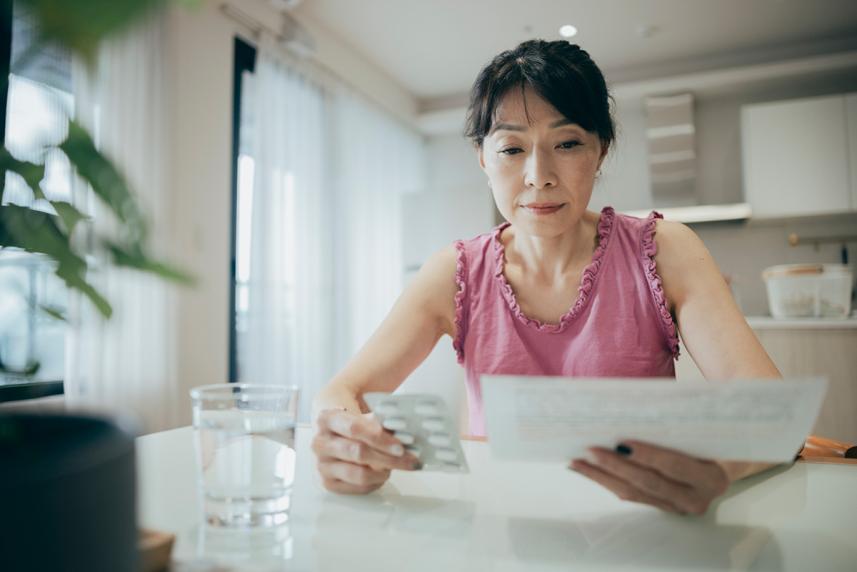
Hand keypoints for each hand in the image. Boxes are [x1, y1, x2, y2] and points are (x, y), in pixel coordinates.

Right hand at [312, 408, 420, 493]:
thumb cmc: (352, 423)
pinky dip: (376, 483)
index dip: (380, 438)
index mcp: (327, 419)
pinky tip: (383, 473)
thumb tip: (405, 431)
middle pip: (358, 453)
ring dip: (383, 472)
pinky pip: (358, 488)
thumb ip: (381, 420)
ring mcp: (322, 465)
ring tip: (395, 466)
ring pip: (359, 474)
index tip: (400, 446)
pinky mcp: (328, 483)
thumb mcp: (363, 413)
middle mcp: (320, 443)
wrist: (334, 432)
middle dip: (388, 458)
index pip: (355, 428)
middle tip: (409, 459)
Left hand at [570, 440, 729, 514]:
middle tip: (589, 449)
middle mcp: (696, 498)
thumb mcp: (705, 426)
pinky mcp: (664, 507)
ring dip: (602, 477)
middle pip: (648, 482)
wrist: (733, 458)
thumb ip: (679, 424)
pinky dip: (607, 482)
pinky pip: (632, 495)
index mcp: (712, 477)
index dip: (648, 455)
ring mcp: (679, 507)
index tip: (621, 442)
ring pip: (634, 492)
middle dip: (616, 466)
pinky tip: (587, 470)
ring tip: (577, 461)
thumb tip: (635, 409)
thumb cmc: (714, 434)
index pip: (674, 466)